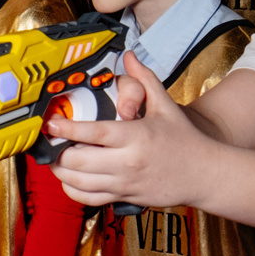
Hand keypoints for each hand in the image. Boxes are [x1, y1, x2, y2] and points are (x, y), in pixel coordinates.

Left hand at [49, 53, 207, 208]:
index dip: (68, 129)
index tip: (52, 124)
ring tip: (55, 158)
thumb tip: (128, 56)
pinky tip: (71, 178)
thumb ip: (144, 80)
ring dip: (61, 171)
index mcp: (136, 137)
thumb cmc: (184, 139)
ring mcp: (125, 183)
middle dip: (58, 152)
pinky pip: (90, 199)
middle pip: (79, 162)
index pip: (94, 134)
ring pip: (80, 183)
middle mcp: (128, 162)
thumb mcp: (165, 106)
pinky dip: (73, 190)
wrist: (204, 174)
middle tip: (50, 142)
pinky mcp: (124, 198)